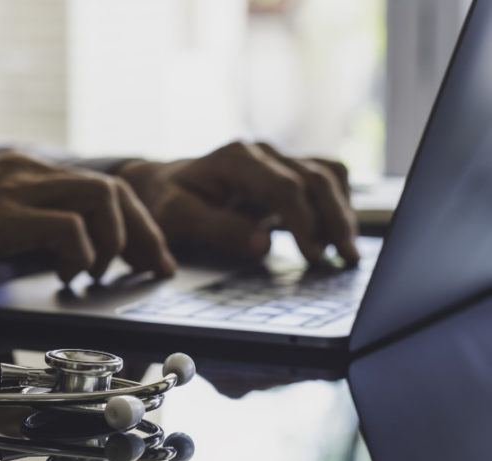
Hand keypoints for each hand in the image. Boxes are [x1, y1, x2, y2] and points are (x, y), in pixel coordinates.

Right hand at [0, 152, 175, 286]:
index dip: (138, 223)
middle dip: (142, 233)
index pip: (103, 187)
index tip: (151, 256)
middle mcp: (27, 173)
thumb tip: (77, 252)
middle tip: (149, 268)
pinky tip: (66, 274)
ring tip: (99, 272)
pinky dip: (79, 253)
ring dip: (112, 241)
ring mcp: (14, 191)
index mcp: (29, 173)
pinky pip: (62, 226)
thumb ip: (36, 227)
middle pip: (113, 189)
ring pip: (97, 198)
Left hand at [117, 141, 358, 263]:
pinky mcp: (285, 171)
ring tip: (346, 251)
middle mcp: (262, 152)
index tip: (314, 255)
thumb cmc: (168, 203)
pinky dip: (336, 203)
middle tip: (347, 259)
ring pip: (328, 174)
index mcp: (236, 158)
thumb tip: (262, 245)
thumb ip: (218, 230)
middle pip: (316, 177)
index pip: (285, 187)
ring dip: (342, 211)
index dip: (304, 222)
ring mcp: (277, 158)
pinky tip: (335, 234)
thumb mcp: (179, 218)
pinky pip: (325, 179)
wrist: (163, 186)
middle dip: (335, 219)